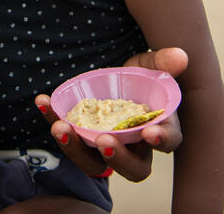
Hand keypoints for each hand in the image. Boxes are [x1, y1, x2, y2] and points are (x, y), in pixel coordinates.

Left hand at [33, 48, 186, 182]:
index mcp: (159, 128)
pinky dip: (53, 120)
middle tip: (103, 141)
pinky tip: (43, 102)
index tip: (150, 133)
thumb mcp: (150, 65)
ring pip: (94, 163)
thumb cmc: (139, 77)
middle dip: (117, 158)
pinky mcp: (81, 141)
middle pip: (132, 167)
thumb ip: (163, 62)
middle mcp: (134, 146)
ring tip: (61, 127)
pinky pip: (67, 139)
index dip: (162, 140)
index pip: (168, 141)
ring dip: (76, 149)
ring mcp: (105, 147)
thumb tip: (181, 56)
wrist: (113, 79)